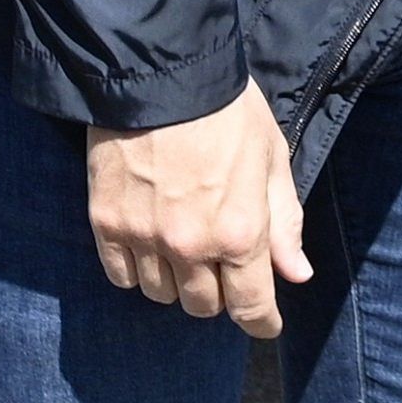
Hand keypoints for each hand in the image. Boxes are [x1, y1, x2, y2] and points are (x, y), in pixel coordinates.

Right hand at [88, 87, 308, 337]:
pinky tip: (149, 246)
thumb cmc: (229, 114)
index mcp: (240, 232)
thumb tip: (296, 274)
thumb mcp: (272, 161)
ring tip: (185, 248)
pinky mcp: (105, 224)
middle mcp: (190, 246)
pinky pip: (120, 275)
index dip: (261, 322)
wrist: (162, 77)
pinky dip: (137, 270)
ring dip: (178, 282)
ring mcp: (143, 238)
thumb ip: (284, 223)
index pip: (250, 306)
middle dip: (219, 294)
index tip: (265, 325)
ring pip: (161, 294)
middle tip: (224, 268)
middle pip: (203, 306)